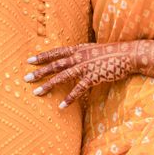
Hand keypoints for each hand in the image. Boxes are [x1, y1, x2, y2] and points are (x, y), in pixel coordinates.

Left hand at [24, 42, 140, 107]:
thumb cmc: (112, 53)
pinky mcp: (93, 77)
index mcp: (78, 49)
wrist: (127, 54)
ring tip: (37, 93)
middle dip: (39, 72)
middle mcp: (79, 57)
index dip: (42, 57)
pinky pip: (78, 90)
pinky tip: (61, 106)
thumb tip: (72, 58)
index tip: (29, 61)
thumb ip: (81, 54)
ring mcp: (85, 67)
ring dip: (48, 85)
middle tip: (26, 78)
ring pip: (62, 77)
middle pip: (55, 65)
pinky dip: (69, 98)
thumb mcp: (93, 50)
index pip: (56, 53)